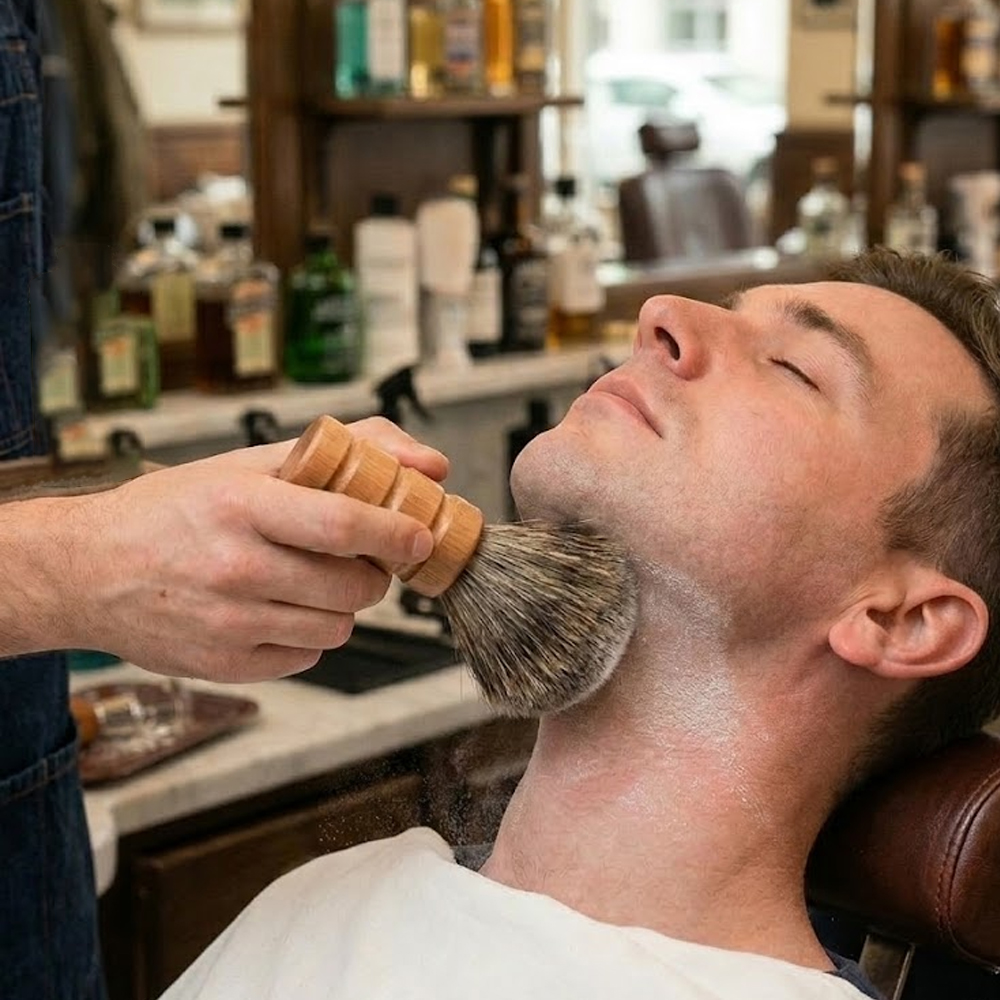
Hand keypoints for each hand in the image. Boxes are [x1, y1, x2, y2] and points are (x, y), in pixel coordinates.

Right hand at [60, 418, 447, 681]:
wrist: (87, 570)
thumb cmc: (174, 510)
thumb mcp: (250, 463)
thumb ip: (348, 451)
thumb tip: (432, 464)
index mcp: (242, 505)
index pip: (345, 525)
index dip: (397, 533)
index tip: (421, 536)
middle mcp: (235, 567)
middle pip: (353, 586)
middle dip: (371, 572)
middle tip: (354, 558)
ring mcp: (227, 623)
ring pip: (337, 627)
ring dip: (340, 606)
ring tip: (309, 581)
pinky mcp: (224, 665)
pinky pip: (307, 657)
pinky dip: (306, 636)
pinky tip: (277, 610)